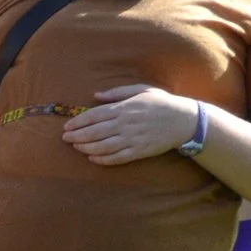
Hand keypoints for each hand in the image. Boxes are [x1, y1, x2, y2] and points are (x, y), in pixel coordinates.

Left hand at [64, 86, 200, 166]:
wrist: (185, 120)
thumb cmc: (161, 102)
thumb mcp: (140, 90)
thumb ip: (116, 93)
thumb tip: (95, 95)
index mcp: (124, 108)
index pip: (95, 115)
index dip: (78, 122)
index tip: (67, 126)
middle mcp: (126, 124)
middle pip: (95, 132)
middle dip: (77, 136)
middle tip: (65, 139)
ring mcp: (133, 139)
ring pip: (103, 146)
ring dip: (86, 148)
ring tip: (76, 147)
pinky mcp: (140, 151)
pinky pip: (117, 158)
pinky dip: (103, 159)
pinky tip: (92, 158)